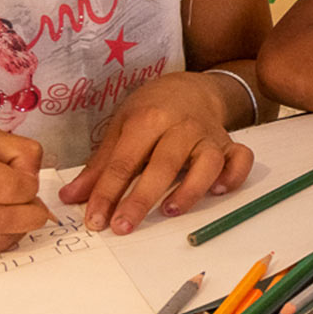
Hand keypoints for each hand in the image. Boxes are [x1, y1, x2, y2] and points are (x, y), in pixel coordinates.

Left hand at [59, 73, 254, 234]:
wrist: (190, 86)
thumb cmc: (151, 110)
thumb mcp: (119, 128)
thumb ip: (99, 166)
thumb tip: (71, 198)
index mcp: (148, 119)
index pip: (124, 161)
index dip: (107, 193)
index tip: (95, 220)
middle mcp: (181, 126)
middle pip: (163, 164)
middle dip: (141, 199)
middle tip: (123, 227)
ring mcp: (208, 135)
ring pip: (207, 163)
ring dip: (190, 189)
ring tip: (170, 212)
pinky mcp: (229, 144)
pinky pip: (241, 160)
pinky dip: (234, 175)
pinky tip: (220, 190)